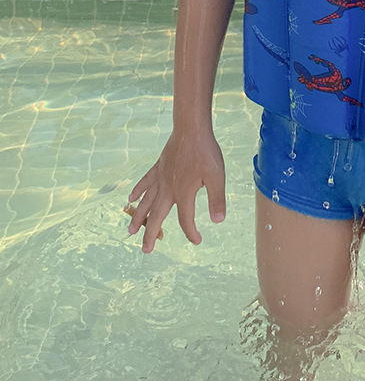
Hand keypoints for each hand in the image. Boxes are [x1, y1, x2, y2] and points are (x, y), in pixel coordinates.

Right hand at [127, 129, 225, 252]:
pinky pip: (145, 182)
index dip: (191, 232)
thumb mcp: (217, 177)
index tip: (197, 240)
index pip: (185, 220)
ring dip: (138, 216)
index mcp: (183, 193)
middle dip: (151, 234)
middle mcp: (168, 189)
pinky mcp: (158, 166)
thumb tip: (218, 221)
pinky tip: (131, 198)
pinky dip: (138, 191)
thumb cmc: (206, 152)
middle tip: (145, 250)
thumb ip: (217, 200)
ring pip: (146, 201)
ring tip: (130, 230)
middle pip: (157, 216)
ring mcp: (161, 177)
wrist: (192, 129)